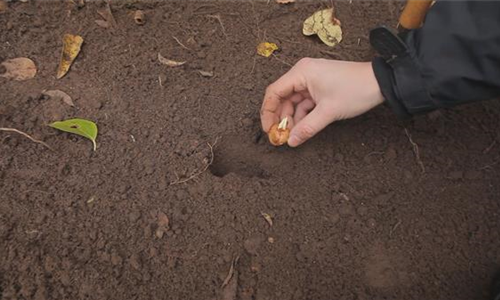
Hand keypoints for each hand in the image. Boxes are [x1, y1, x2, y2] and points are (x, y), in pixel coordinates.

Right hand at [260, 58, 384, 146]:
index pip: (274, 92)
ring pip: (293, 102)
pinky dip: (302, 115)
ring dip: (292, 118)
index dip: (268, 112)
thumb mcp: (329, 112)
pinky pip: (304, 102)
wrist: (380, 82)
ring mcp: (311, 80)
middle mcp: (303, 73)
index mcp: (301, 72)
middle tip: (279, 136)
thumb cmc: (355, 90)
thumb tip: (291, 141)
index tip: (268, 129)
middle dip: (280, 118)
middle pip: (282, 97)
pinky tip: (302, 128)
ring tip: (292, 135)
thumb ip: (307, 128)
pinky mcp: (319, 87)